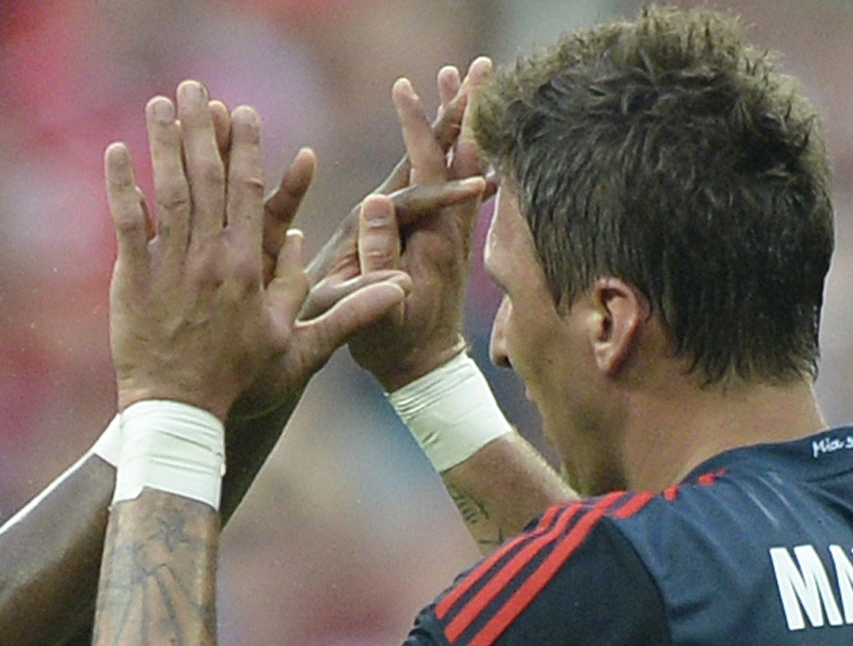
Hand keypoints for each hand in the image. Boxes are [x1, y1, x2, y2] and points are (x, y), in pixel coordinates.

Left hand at [106, 83, 409, 421]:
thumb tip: (389, 288)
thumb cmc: (239, 382)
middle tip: (198, 88)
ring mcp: (170, 266)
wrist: (180, 412)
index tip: (246, 113)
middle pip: (208, 179)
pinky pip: (126, 223)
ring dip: (164, 143)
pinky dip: (121, 186)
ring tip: (160, 102)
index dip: (247, 149)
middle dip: (203, 129)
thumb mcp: (298, 351)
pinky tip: (117, 151)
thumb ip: (342, 315)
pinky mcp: (134, 278)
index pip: (250, 194)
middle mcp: (210, 258)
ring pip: (169, 191)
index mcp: (248, 268)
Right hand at [307, 59, 496, 390]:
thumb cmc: (389, 347)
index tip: (405, 91)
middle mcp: (446, 231)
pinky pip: (462, 187)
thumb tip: (376, 202)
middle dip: (464, 111)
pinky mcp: (450, 240)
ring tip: (469, 84)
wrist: (423, 371)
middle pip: (458, 160)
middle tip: (478, 68)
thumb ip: (376, 257)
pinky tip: (464, 136)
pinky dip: (462, 154)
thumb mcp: (374, 308)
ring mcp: (452, 234)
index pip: (423, 174)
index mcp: (426, 241)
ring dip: (466, 125)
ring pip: (463, 168)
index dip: (416, 132)